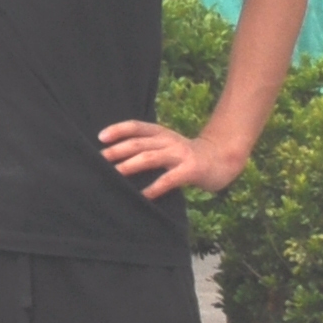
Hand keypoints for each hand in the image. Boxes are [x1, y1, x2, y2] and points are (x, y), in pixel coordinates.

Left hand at [100, 115, 249, 198]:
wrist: (222, 158)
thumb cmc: (187, 155)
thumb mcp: (167, 145)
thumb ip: (149, 147)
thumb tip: (118, 157)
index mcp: (161, 132)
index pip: (136, 126)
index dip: (118, 130)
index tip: (100, 137)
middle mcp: (168, 140)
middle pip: (138, 143)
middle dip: (117, 151)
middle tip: (100, 160)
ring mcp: (180, 154)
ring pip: (150, 158)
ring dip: (130, 166)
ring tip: (115, 175)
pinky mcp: (191, 169)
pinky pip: (169, 179)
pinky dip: (155, 187)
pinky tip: (144, 195)